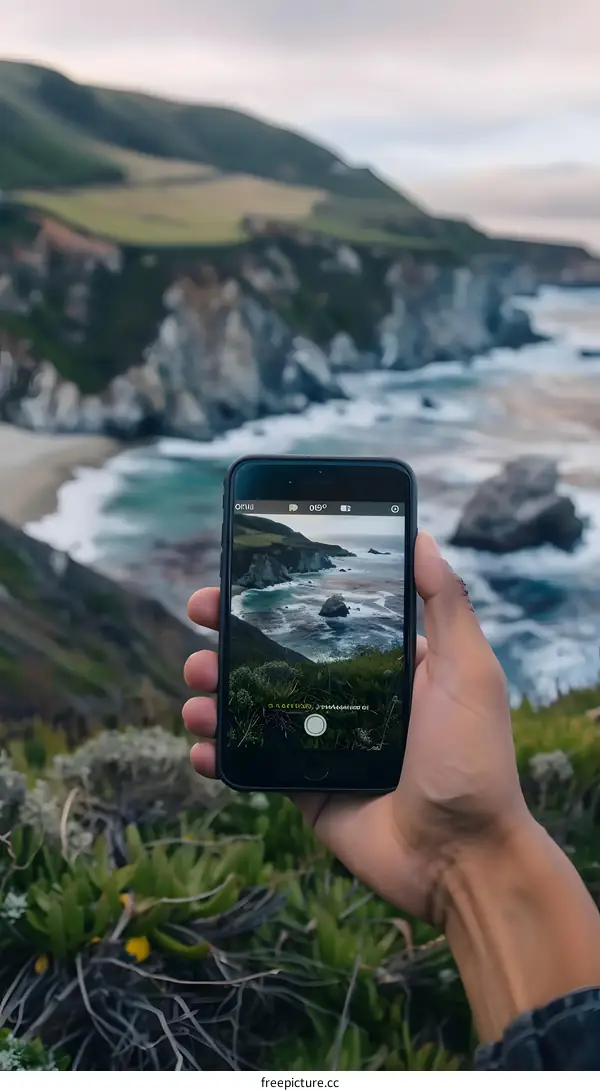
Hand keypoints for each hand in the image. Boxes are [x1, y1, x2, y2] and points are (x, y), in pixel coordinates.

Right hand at [183, 531, 531, 922]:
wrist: (461, 859)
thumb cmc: (472, 760)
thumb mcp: (467, 672)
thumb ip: (446, 605)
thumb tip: (422, 538)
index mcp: (387, 667)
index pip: (321, 618)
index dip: (278, 598)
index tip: (235, 578)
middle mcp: (350, 699)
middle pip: (276, 658)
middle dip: (230, 639)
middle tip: (198, 624)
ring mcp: (323, 744)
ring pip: (254, 707)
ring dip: (215, 693)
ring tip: (196, 691)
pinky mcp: (305, 789)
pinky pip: (252, 763)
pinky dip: (219, 753)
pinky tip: (201, 747)